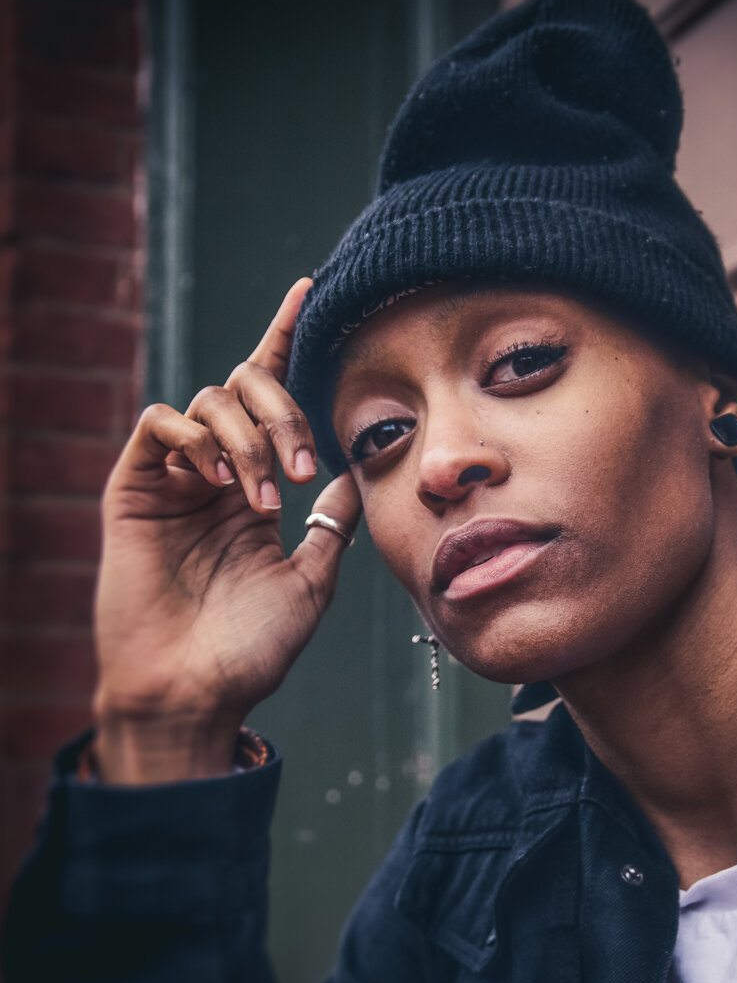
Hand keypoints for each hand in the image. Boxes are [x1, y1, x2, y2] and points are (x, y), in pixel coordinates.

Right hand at [94, 279, 360, 784]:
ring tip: (267, 497)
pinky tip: (219, 480)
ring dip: (249, 439)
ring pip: (208, 403)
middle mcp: (215, 476)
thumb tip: (356, 462)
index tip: (310, 291)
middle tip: (304, 468)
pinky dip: (197, 439)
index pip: (271, 403)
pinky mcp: (133, 489)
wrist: (194, 692)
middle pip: (244, 390)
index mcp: (255, 490)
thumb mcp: (311, 581)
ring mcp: (173, 481)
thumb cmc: (251, 648)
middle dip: (283, 411)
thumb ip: (333, 521)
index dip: (284, 342)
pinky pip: (160, 426)